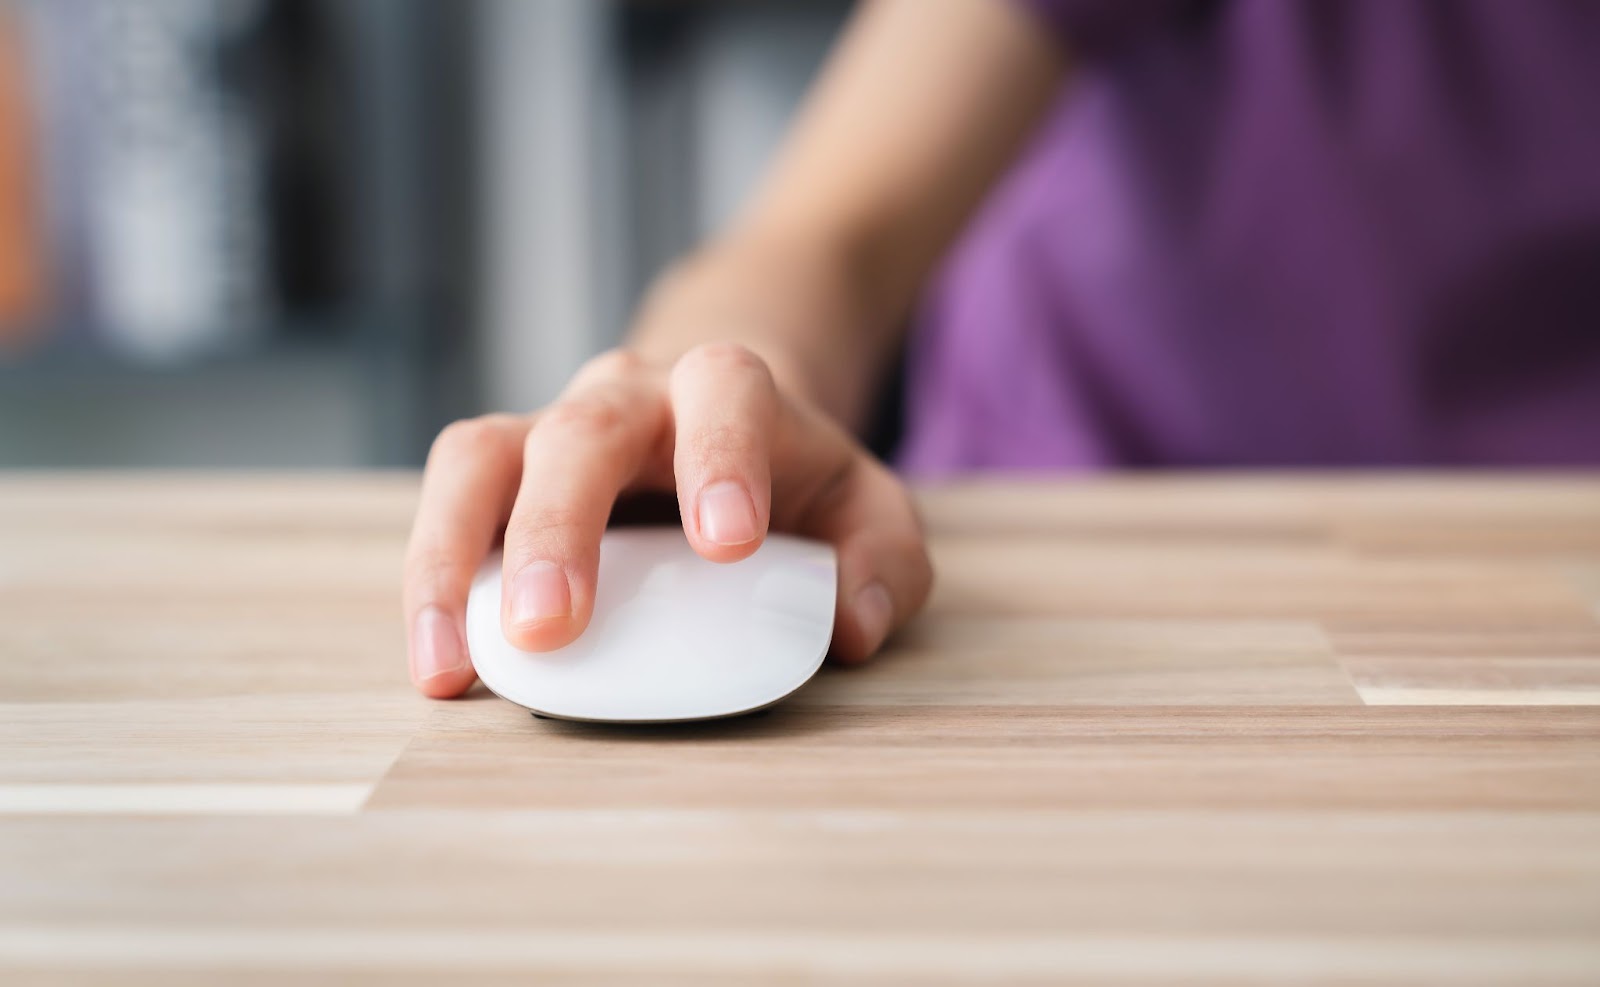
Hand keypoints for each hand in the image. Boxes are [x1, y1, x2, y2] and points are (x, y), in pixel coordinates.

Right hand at [402, 342, 933, 697]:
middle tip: (552, 625)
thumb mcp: (867, 507)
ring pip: (477, 459)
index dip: (723, 456)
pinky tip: (442, 665)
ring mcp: (548, 428)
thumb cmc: (793, 477)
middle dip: (559, 526)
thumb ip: (884, 560)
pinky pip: (447, 508)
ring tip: (452, 664)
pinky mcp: (498, 476)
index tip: (728, 542)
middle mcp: (625, 395)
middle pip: (578, 432)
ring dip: (453, 557)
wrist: (718, 412)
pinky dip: (433, 584)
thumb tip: (849, 627)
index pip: (724, 393)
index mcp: (726, 387)